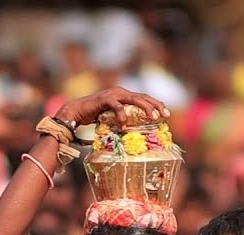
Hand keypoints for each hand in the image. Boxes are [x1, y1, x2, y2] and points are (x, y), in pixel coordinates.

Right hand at [54, 87, 169, 127]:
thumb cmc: (94, 117)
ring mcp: (113, 94)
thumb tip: (132, 132)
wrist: (76, 112)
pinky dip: (122, 115)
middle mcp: (121, 92)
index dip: (156, 104)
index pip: (144, 98)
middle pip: (143, 97)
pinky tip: (124, 124)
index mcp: (124, 96)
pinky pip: (117, 106)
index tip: (166, 113)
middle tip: (165, 115)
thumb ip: (123, 120)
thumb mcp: (113, 118)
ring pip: (134, 99)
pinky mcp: (105, 99)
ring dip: (145, 107)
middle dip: (156, 105)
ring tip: (153, 117)